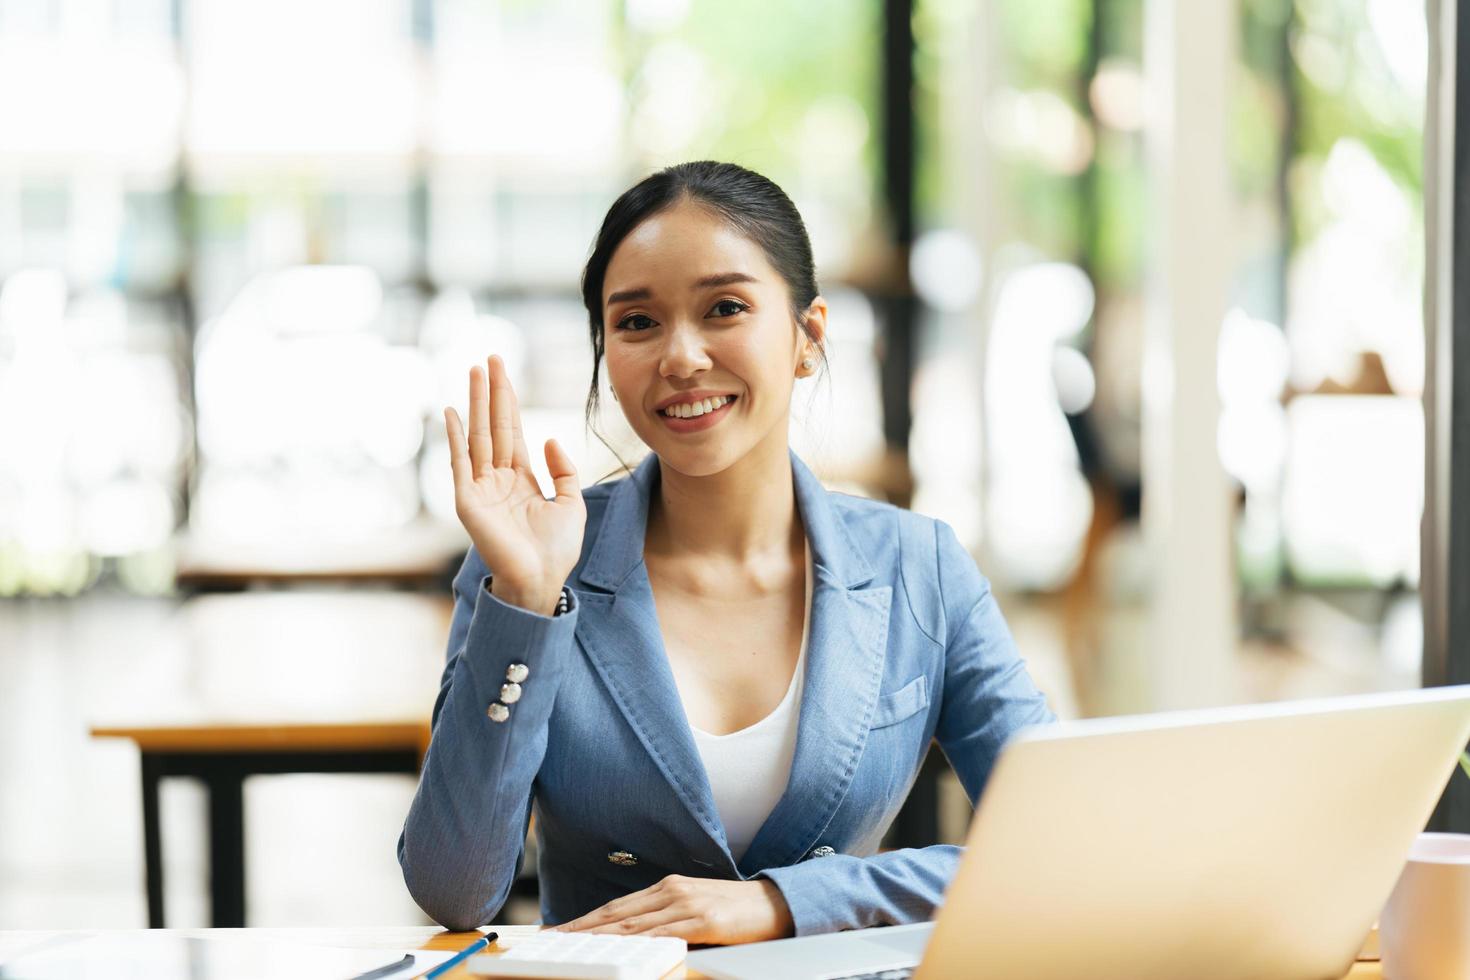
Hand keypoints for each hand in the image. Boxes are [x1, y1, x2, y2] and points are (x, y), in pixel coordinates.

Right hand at [445, 356, 585, 614]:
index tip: (504, 371)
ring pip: (478, 435)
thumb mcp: (571, 503)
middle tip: (490, 357)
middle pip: (494, 425)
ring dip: (476, 403)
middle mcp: (497, 478)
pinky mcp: (468, 501)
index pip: (512, 430)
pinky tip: (452, 412)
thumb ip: (563, 470)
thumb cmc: (556, 550)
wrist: (541, 581)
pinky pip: (460, 463)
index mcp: (521, 478)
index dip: (509, 400)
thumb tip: (548, 438)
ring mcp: (481, 488)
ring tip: (474, 372)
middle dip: (492, 391)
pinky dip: (455, 438)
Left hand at [547, 875, 793, 944]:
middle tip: (552, 939)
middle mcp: (672, 891)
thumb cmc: (736, 910)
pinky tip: (619, 949)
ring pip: (632, 925)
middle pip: (616, 914)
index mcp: (668, 887)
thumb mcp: (696, 907)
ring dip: (599, 936)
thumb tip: (634, 937)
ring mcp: (686, 904)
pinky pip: (662, 934)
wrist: (777, 903)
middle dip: (581, 927)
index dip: (585, 919)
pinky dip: (637, 942)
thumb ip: (666, 917)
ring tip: (574, 947)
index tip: (560, 930)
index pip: (617, 907)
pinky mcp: (702, 920)